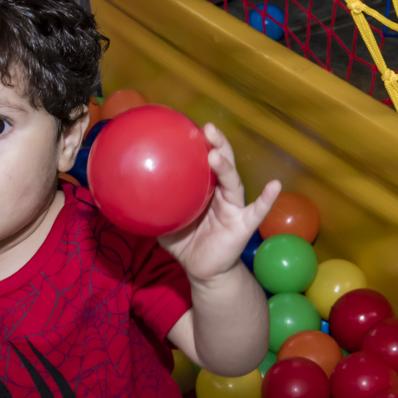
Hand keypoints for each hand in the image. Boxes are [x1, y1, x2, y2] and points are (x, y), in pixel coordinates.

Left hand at [157, 124, 280, 282]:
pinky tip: (274, 185)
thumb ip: (150, 209)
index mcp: (204, 190)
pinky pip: (257, 211)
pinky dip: (267, 199)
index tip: (191, 127)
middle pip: (222, 165)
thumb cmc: (186, 243)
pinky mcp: (243, 225)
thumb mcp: (164, 225)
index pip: (203, 162)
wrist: (202, 271)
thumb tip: (123, 196)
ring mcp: (234, 208)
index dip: (200, 144)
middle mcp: (221, 194)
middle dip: (217, 145)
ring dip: (226, 167)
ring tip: (218, 154)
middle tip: (207, 129)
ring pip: (233, 183)